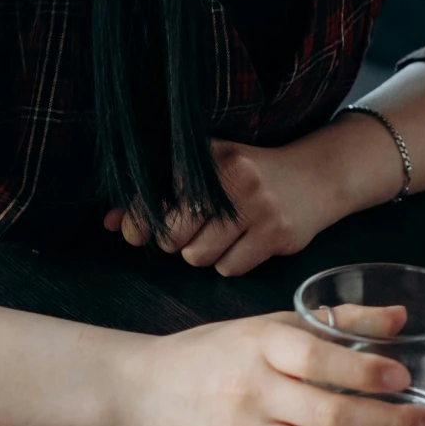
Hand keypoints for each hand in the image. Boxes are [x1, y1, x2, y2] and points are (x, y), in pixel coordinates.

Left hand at [103, 137, 346, 276]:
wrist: (316, 175)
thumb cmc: (249, 173)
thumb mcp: (206, 170)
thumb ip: (155, 195)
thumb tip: (109, 222)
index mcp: (208, 156)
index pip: (155, 198)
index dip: (138, 223)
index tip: (135, 232)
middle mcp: (232, 177)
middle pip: (173, 235)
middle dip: (174, 242)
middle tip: (189, 232)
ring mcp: (258, 206)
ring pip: (199, 257)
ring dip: (203, 253)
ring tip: (220, 235)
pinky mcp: (277, 234)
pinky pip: (229, 269)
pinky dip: (230, 263)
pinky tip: (244, 242)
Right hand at [119, 301, 424, 425]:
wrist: (142, 390)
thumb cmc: (214, 352)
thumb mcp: (268, 324)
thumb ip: (335, 321)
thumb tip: (401, 317)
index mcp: (260, 344)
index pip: (315, 356)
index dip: (362, 368)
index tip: (403, 376)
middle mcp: (251, 390)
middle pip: (326, 414)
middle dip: (387, 424)